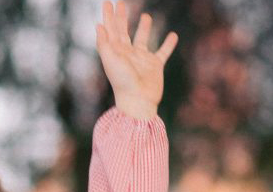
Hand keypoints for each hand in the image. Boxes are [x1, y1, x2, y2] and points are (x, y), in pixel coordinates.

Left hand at [95, 0, 177, 119]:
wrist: (138, 101)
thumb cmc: (122, 82)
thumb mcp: (110, 60)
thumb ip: (104, 43)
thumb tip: (99, 25)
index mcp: (116, 52)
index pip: (111, 29)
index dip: (109, 16)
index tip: (107, 2)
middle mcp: (128, 54)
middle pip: (123, 31)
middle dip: (121, 17)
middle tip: (121, 2)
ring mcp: (142, 59)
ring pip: (143, 39)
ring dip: (144, 28)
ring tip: (146, 16)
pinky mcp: (155, 66)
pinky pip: (163, 52)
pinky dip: (168, 44)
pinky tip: (173, 35)